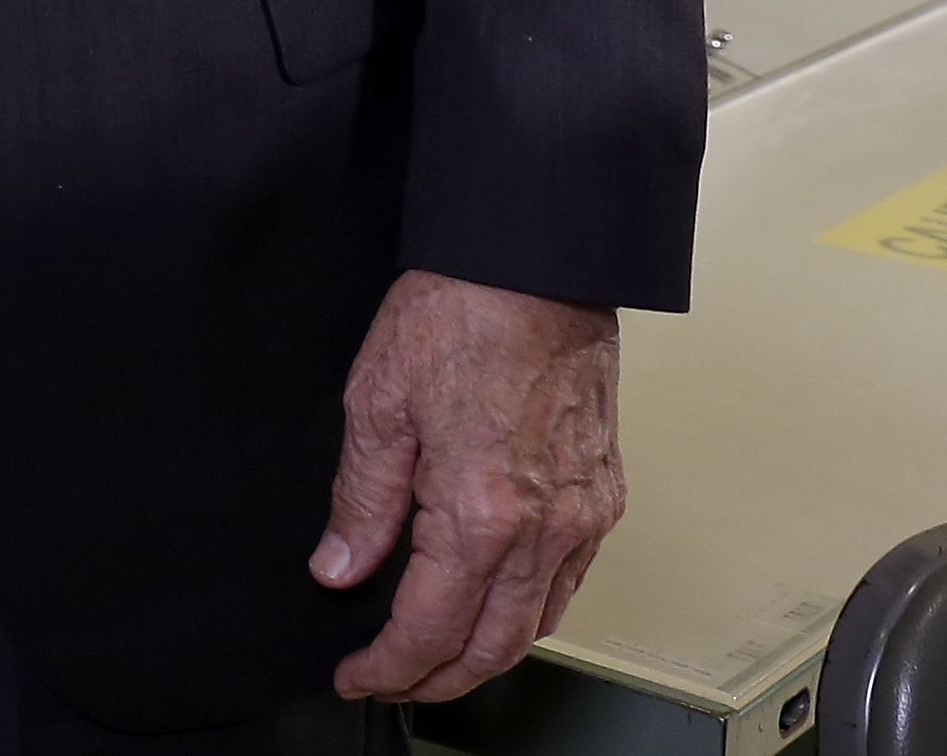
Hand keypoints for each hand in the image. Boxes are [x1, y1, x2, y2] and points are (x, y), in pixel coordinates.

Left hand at [318, 272, 623, 701]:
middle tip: (392, 680)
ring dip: (486, 656)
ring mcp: (584, 516)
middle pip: (492, 647)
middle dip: (437, 679)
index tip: (358, 674)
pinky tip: (498, 608)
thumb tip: (340, 566)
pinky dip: (530, 614)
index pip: (431, 628)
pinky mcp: (606, 496)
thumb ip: (360, 499)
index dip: (389, 665)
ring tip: (438, 658)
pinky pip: (570, 584)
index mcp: (480, 511)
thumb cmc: (460, 313)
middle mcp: (544, 528)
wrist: (536, 265)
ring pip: (538, 625)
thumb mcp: (377, 402)